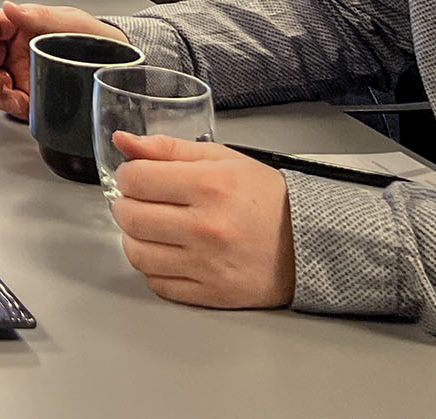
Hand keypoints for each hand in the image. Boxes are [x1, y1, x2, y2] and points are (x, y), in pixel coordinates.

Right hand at [0, 0, 128, 118]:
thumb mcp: (70, 22)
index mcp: (20, 24)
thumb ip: (40, 16)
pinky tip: (22, 106)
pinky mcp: (28, 90)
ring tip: (14, 100)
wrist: (118, 61)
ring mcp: (19, 70)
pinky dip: (10, 106)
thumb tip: (10, 8)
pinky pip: (9, 100)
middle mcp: (15, 47)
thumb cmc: (96, 36)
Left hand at [109, 134, 295, 309]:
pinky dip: (154, 268)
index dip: (129, 175)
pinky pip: (158, 284)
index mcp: (209, 186)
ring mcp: (208, 265)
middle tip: (141, 202)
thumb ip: (167, 148)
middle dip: (126, 205)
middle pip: (130, 217)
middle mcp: (207, 227)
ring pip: (137, 253)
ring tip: (152, 228)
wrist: (312, 243)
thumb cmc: (267, 198)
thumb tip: (123, 141)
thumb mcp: (221, 158)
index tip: (138, 177)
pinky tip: (168, 253)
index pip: (135, 179)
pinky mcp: (212, 294)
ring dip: (135, 238)